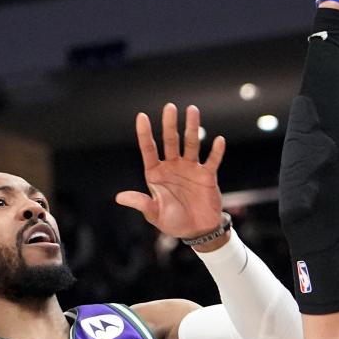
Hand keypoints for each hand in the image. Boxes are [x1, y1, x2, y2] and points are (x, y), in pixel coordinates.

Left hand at [116, 103, 225, 238]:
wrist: (197, 231)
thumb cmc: (173, 222)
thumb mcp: (154, 214)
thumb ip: (141, 203)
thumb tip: (119, 197)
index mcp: (156, 174)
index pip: (149, 150)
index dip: (145, 134)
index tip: (141, 116)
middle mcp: (173, 167)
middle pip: (170, 141)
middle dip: (169, 124)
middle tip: (170, 107)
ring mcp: (190, 169)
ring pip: (191, 144)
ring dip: (192, 128)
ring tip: (193, 110)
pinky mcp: (207, 175)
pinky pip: (212, 160)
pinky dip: (216, 151)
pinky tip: (218, 140)